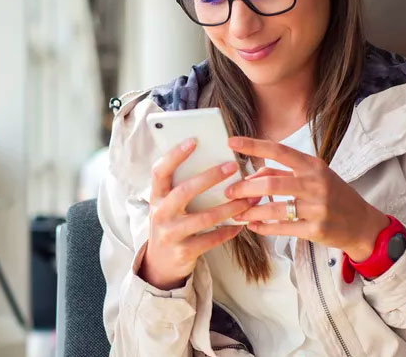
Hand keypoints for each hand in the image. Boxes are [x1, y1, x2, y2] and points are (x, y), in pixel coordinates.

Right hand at [139, 138, 257, 289]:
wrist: (160, 264)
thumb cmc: (171, 225)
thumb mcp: (168, 205)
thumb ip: (182, 187)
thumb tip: (214, 163)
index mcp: (156, 197)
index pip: (160, 171)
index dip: (174, 155)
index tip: (193, 141)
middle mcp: (160, 214)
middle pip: (184, 191)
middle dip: (210, 177)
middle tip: (233, 166)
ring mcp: (171, 234)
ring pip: (204, 218)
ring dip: (229, 207)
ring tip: (248, 199)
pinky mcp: (184, 252)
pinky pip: (211, 239)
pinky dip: (228, 231)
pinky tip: (241, 224)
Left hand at [225, 136, 389, 260]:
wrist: (362, 224)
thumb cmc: (334, 196)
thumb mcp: (314, 177)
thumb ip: (284, 173)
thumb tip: (252, 175)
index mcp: (313, 166)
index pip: (279, 151)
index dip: (253, 146)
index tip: (231, 142)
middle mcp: (315, 184)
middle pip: (271, 182)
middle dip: (245, 188)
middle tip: (228, 192)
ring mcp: (316, 208)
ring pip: (274, 208)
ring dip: (251, 212)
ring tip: (236, 213)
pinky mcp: (316, 229)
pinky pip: (282, 228)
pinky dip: (264, 228)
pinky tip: (253, 227)